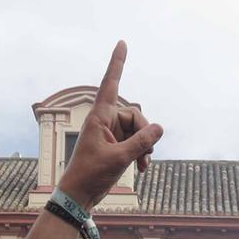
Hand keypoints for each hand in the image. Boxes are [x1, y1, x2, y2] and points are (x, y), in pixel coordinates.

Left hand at [55, 43, 162, 209]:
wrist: (79, 195)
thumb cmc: (90, 174)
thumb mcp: (120, 158)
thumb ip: (141, 142)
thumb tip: (160, 127)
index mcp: (99, 117)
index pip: (111, 84)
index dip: (117, 63)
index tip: (122, 43)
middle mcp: (105, 121)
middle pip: (135, 116)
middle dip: (144, 134)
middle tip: (146, 155)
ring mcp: (111, 134)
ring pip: (138, 130)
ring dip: (144, 147)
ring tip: (143, 166)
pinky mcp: (115, 146)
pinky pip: (135, 142)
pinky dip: (141, 154)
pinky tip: (141, 168)